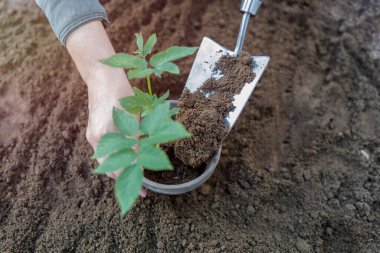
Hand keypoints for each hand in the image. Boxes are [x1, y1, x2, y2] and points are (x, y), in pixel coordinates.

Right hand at [66, 21, 146, 196]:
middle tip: (142, 187)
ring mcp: (92, 136)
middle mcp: (95, 139)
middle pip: (110, 169)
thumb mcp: (134, 116)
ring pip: (107, 162)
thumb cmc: (121, 92)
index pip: (119, 167)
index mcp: (104, 135)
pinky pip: (105, 152)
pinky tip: (128, 160)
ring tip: (137, 175)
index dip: (133, 180)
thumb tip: (142, 159)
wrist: (102, 76)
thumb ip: (136, 139)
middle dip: (126, 179)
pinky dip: (116, 159)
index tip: (144, 192)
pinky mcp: (94, 132)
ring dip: (121, 170)